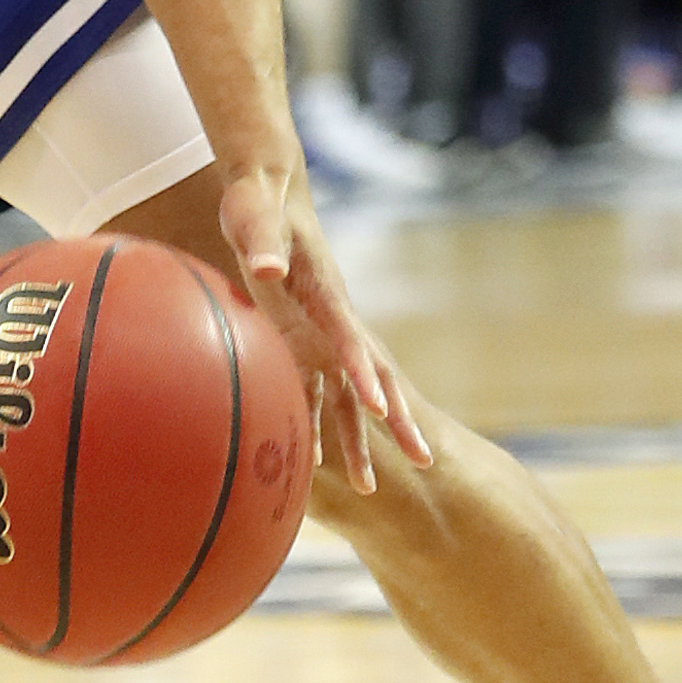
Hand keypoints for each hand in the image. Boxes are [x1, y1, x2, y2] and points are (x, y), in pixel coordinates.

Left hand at [216, 163, 431, 492]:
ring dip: (358, 439)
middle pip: (371, 377)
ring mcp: (318, 334)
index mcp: (325, 293)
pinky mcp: (299, 340)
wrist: (265, 193)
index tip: (385, 408)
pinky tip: (315, 463)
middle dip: (398, 420)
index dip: (367, 373)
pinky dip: (318, 425)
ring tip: (368, 490)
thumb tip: (267, 267)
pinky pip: (312, 390)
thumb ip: (263, 241)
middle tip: (425, 462)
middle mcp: (331, 320)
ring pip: (346, 396)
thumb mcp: (256, 215)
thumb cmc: (258, 202)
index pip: (351, 338)